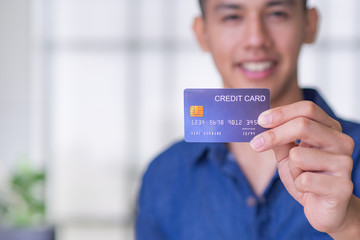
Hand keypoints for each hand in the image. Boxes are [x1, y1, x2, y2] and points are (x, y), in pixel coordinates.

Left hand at [250, 101, 359, 237]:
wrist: (325, 209)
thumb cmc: (307, 177)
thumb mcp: (288, 154)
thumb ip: (278, 138)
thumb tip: (259, 123)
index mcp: (329, 129)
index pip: (307, 109)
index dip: (282, 113)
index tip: (260, 120)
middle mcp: (341, 141)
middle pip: (303, 125)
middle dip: (274, 135)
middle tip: (255, 144)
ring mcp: (345, 163)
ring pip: (298, 155)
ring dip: (291, 169)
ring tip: (301, 176)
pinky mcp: (343, 186)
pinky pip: (304, 180)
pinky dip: (298, 185)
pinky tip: (309, 190)